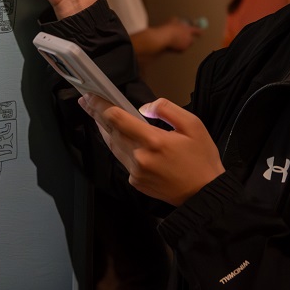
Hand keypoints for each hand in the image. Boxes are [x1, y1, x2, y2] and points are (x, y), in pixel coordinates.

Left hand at [78, 95, 224, 206]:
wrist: (204, 194)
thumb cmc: (202, 159)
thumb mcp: (193, 125)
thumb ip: (167, 110)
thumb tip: (144, 108)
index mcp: (154, 141)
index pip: (117, 119)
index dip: (101, 105)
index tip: (91, 95)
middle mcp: (140, 157)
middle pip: (110, 131)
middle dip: (96, 115)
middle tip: (86, 101)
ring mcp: (136, 172)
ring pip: (113, 146)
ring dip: (103, 130)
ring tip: (96, 115)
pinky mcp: (136, 182)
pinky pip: (122, 159)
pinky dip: (117, 146)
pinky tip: (117, 137)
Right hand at [157, 18, 201, 51]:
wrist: (164, 37)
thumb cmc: (168, 29)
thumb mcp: (172, 21)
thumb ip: (177, 20)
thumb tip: (176, 19)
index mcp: (188, 29)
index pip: (197, 31)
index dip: (199, 32)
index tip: (201, 33)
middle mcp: (189, 37)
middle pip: (192, 40)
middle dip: (188, 40)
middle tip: (183, 39)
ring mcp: (186, 44)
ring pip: (185, 45)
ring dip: (182, 44)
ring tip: (174, 41)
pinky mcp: (182, 50)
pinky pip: (181, 49)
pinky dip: (178, 48)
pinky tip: (172, 45)